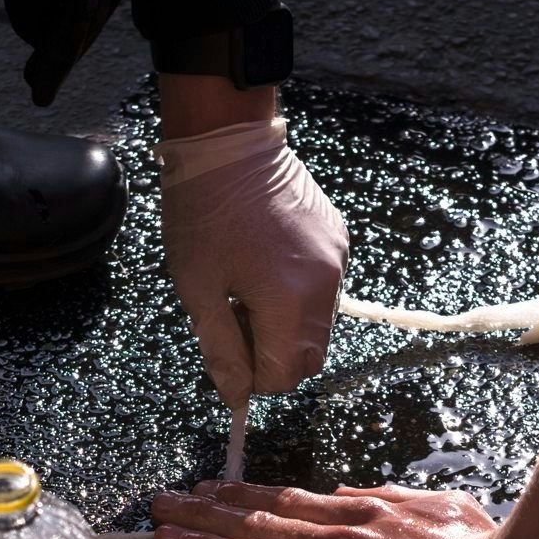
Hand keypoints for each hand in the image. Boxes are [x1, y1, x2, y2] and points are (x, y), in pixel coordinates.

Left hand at [150, 481, 525, 538]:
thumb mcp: (438, 506)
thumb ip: (390, 500)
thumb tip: (351, 494)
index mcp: (363, 514)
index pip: (286, 502)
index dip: (240, 495)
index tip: (204, 490)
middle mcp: (339, 538)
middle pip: (257, 522)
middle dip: (203, 514)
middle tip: (160, 505)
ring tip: (161, 536)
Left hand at [157, 118, 348, 410]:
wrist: (229, 142)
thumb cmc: (203, 215)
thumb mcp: (198, 290)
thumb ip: (221, 350)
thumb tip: (237, 397)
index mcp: (291, 303)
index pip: (283, 376)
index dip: (252, 376)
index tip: (226, 348)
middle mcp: (327, 287)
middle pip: (309, 357)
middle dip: (272, 354)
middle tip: (234, 319)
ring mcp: (339, 261)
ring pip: (318, 326)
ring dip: (285, 326)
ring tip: (248, 288)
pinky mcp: (340, 240)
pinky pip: (324, 290)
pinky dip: (298, 295)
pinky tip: (266, 265)